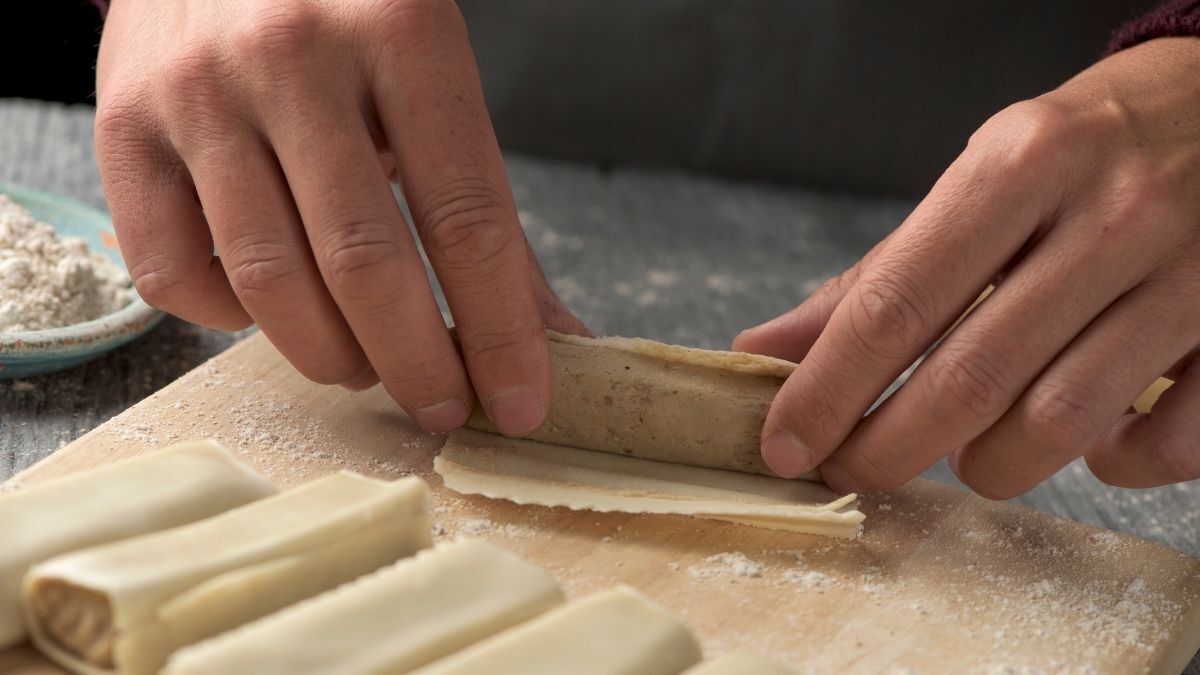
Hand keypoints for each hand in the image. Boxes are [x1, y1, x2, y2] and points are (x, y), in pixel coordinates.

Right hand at [95, 0, 586, 434]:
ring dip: (331, 355)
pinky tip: (271, 305)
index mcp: (402, 30)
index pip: (467, 216)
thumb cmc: (347, 16)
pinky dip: (231, 319)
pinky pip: (173, 273)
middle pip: (363, 263)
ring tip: (368, 364)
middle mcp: (290, 55)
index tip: (522, 403)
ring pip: (267, 281)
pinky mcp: (121, 126)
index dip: (501, 330)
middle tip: (444, 407)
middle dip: (417, 365)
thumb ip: (485, 208)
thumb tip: (550, 333)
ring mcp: (197, 92)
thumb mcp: (433, 79)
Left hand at [735, 37, 1199, 496]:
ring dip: (989, 464)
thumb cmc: (1084, 150)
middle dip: (886, 450)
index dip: (826, 391)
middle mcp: (1106, 218)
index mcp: (1019, 167)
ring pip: (1059, 425)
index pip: (894, 304)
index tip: (784, 443)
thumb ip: (880, 272)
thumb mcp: (979, 178)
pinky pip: (1164, 445)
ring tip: (965, 452)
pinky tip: (1084, 442)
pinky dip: (1110, 466)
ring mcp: (1187, 276)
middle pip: (968, 381)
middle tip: (852, 469)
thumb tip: (767, 347)